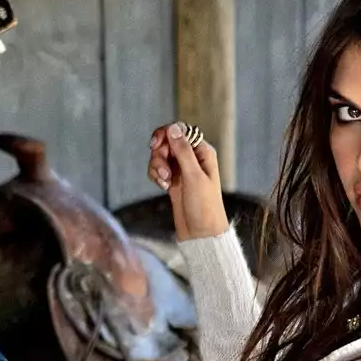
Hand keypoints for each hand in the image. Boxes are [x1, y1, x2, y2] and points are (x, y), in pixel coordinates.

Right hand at [147, 121, 228, 240]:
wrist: (201, 233)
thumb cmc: (204, 206)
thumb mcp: (193, 176)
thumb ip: (183, 151)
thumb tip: (174, 127)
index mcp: (202, 152)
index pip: (180, 131)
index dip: (165, 135)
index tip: (155, 146)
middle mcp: (192, 158)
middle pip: (166, 143)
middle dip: (159, 156)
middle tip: (164, 173)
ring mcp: (181, 169)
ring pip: (159, 156)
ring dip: (156, 167)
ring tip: (164, 183)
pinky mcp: (172, 180)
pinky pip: (157, 169)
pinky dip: (155, 176)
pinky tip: (163, 187)